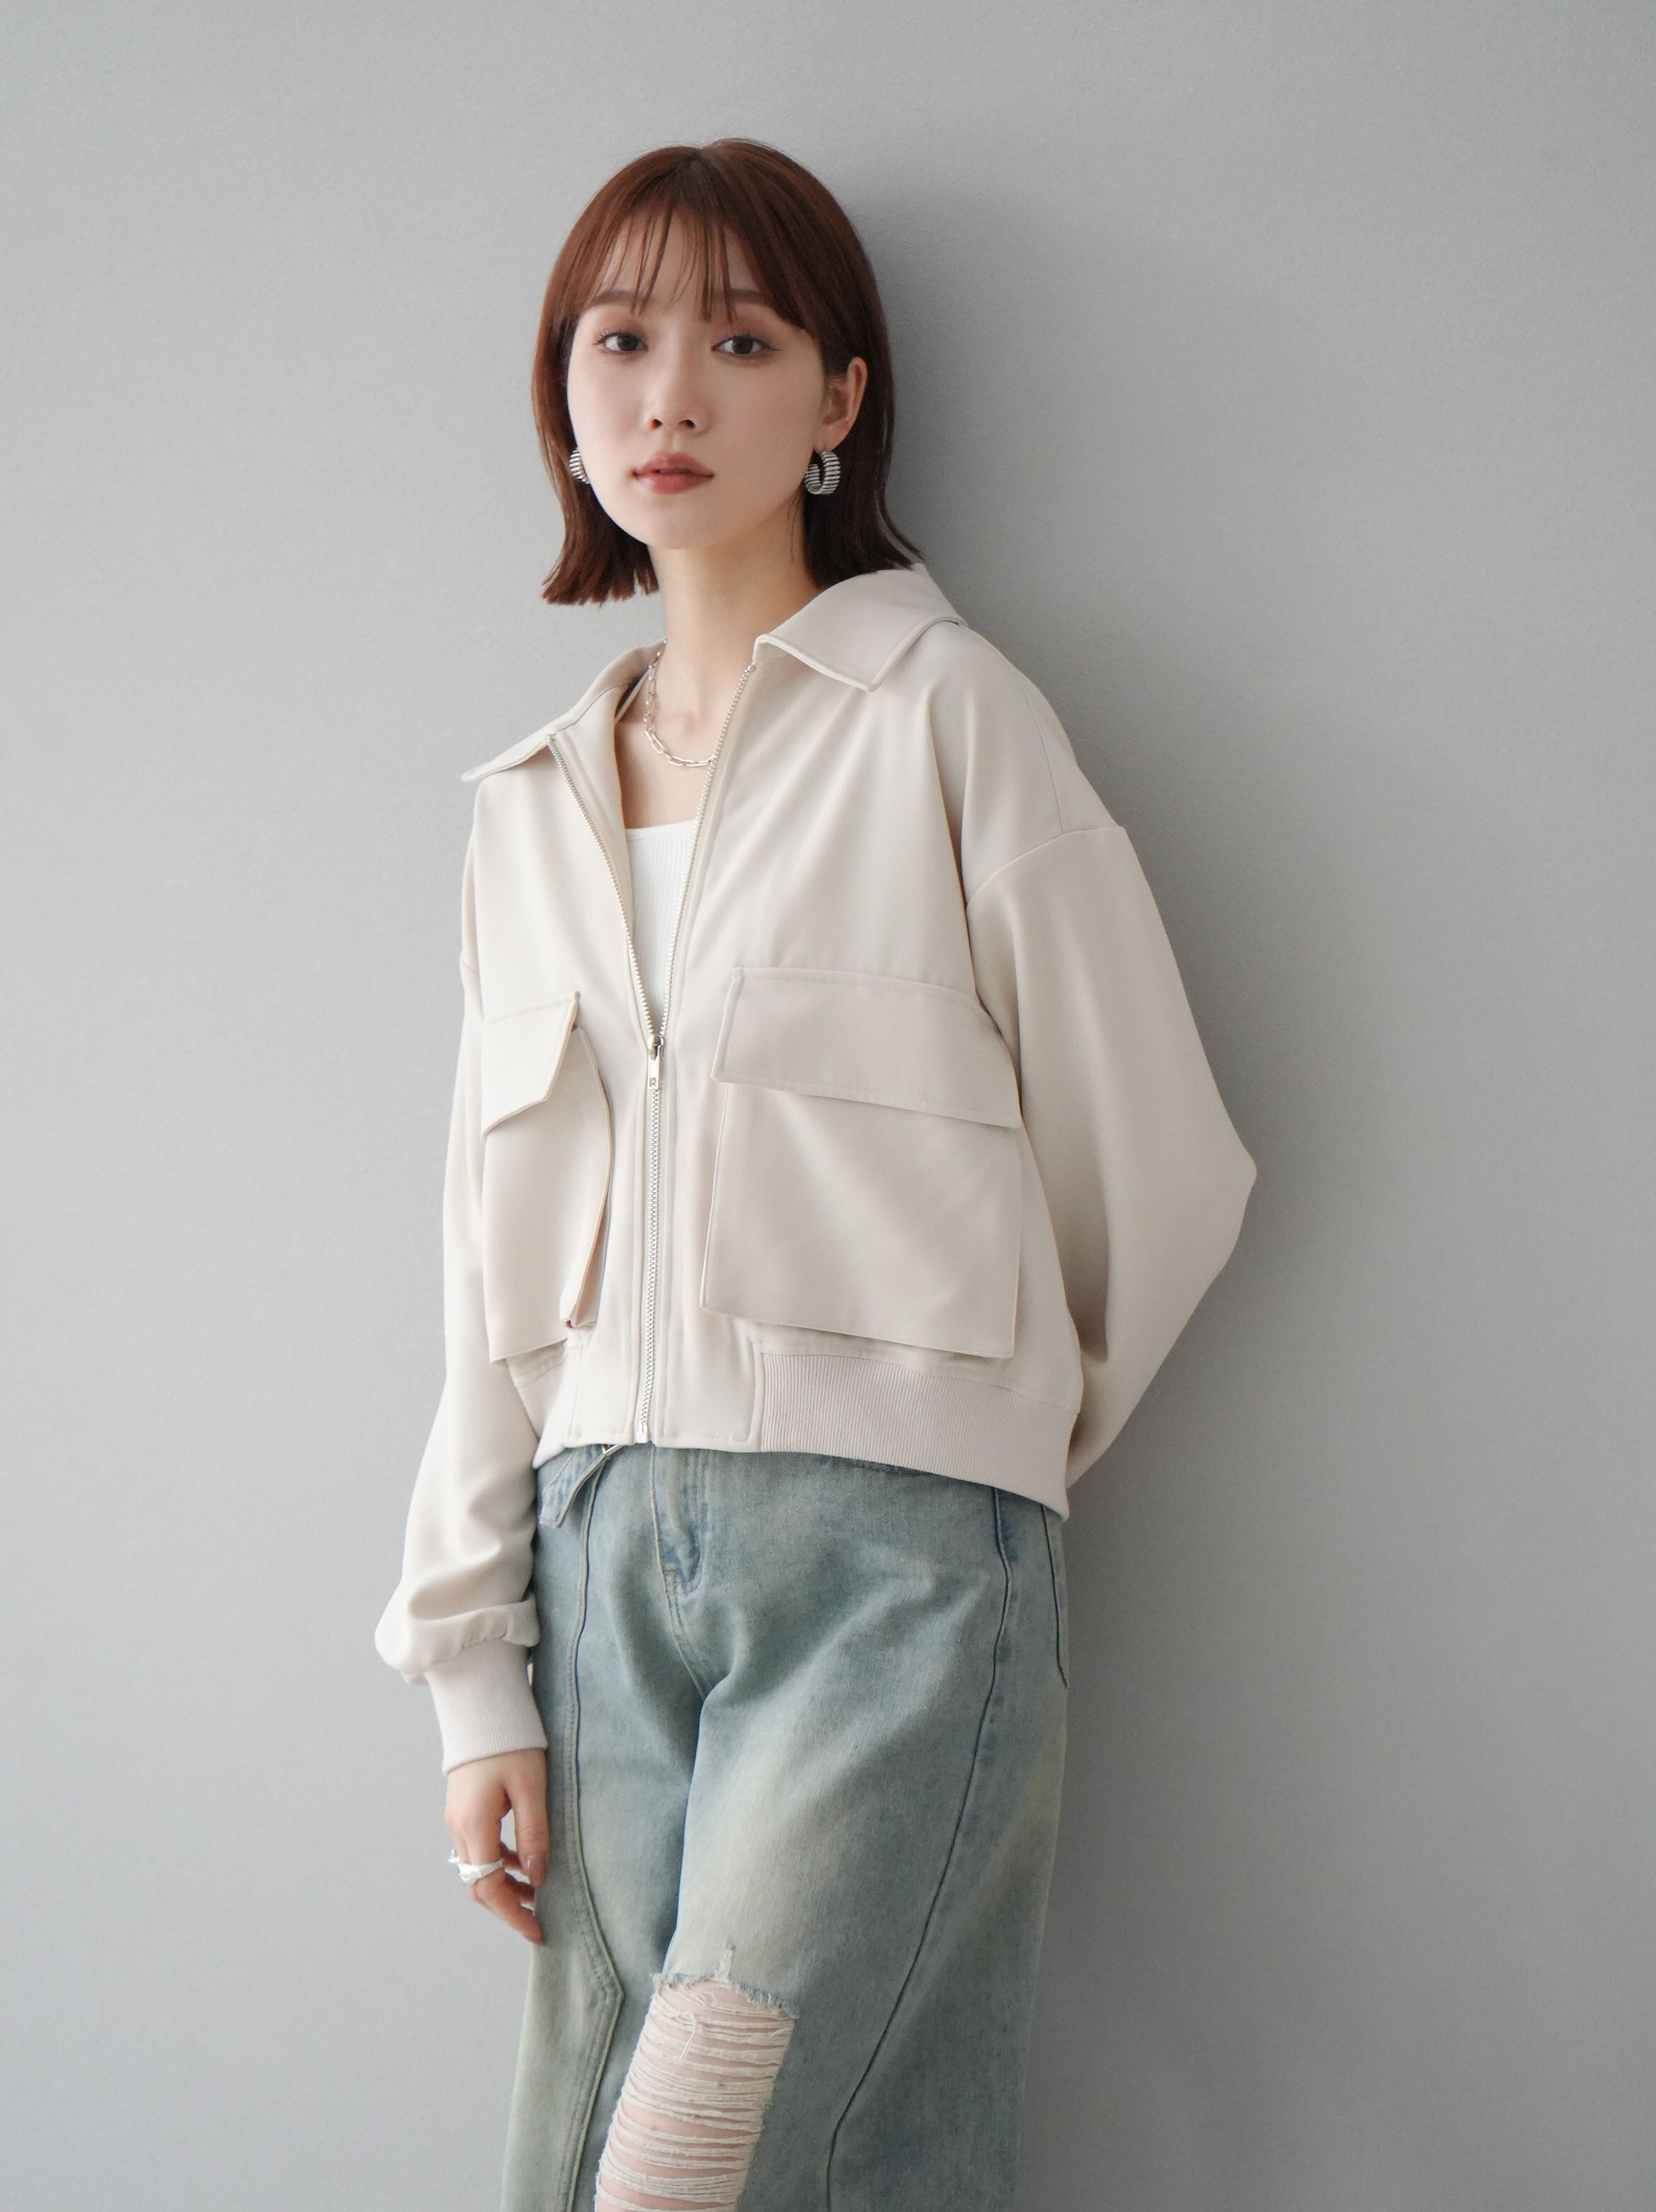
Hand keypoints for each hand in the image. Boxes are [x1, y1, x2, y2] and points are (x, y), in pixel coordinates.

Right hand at [444, 1747, 549, 1944]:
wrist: (482, 1705)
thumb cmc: (511, 1741)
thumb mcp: (532, 1787)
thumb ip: (534, 1834)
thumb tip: (536, 1878)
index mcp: (473, 1825)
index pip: (489, 1887)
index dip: (512, 1914)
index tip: (537, 1931)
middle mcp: (458, 1826)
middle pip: (478, 1884)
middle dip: (508, 1906)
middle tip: (540, 1915)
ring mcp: (457, 1818)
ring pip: (477, 1868)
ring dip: (504, 1885)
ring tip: (539, 1890)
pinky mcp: (463, 1808)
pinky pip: (477, 1848)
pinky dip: (498, 1863)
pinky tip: (522, 1861)